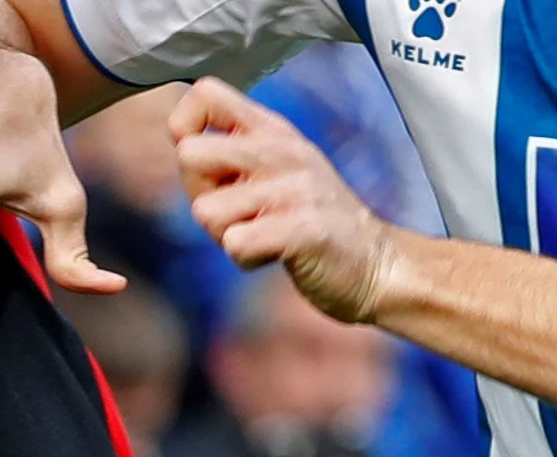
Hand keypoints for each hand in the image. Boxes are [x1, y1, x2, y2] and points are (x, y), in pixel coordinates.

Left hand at [169, 79, 395, 323]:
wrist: (375, 263)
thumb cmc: (309, 220)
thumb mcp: (275, 170)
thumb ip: (233, 152)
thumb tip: (182, 143)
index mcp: (271, 129)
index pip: (204, 93)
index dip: (184, 130)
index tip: (207, 167)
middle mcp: (282, 150)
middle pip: (190, 154)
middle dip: (200, 195)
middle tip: (235, 213)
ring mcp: (295, 187)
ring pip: (206, 211)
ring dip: (224, 236)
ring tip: (262, 234)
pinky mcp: (304, 228)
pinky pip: (235, 244)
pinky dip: (245, 260)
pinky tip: (272, 255)